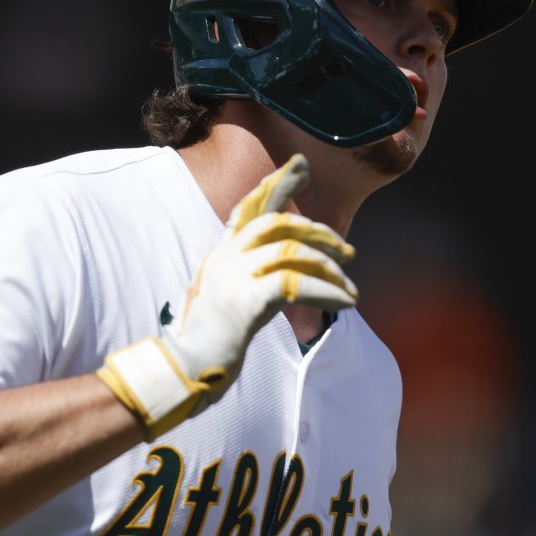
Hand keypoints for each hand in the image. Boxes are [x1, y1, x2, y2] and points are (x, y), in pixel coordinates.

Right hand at [98, 154, 357, 438]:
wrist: (185, 369)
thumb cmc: (210, 340)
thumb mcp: (231, 297)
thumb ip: (253, 276)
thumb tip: (292, 268)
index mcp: (221, 254)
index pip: (250, 208)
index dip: (277, 185)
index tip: (301, 167)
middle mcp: (225, 257)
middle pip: (277, 224)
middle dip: (318, 233)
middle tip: (349, 251)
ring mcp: (233, 277)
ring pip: (292, 252)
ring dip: (329, 269)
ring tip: (350, 289)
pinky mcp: (245, 301)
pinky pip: (296, 285)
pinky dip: (326, 292)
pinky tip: (345, 303)